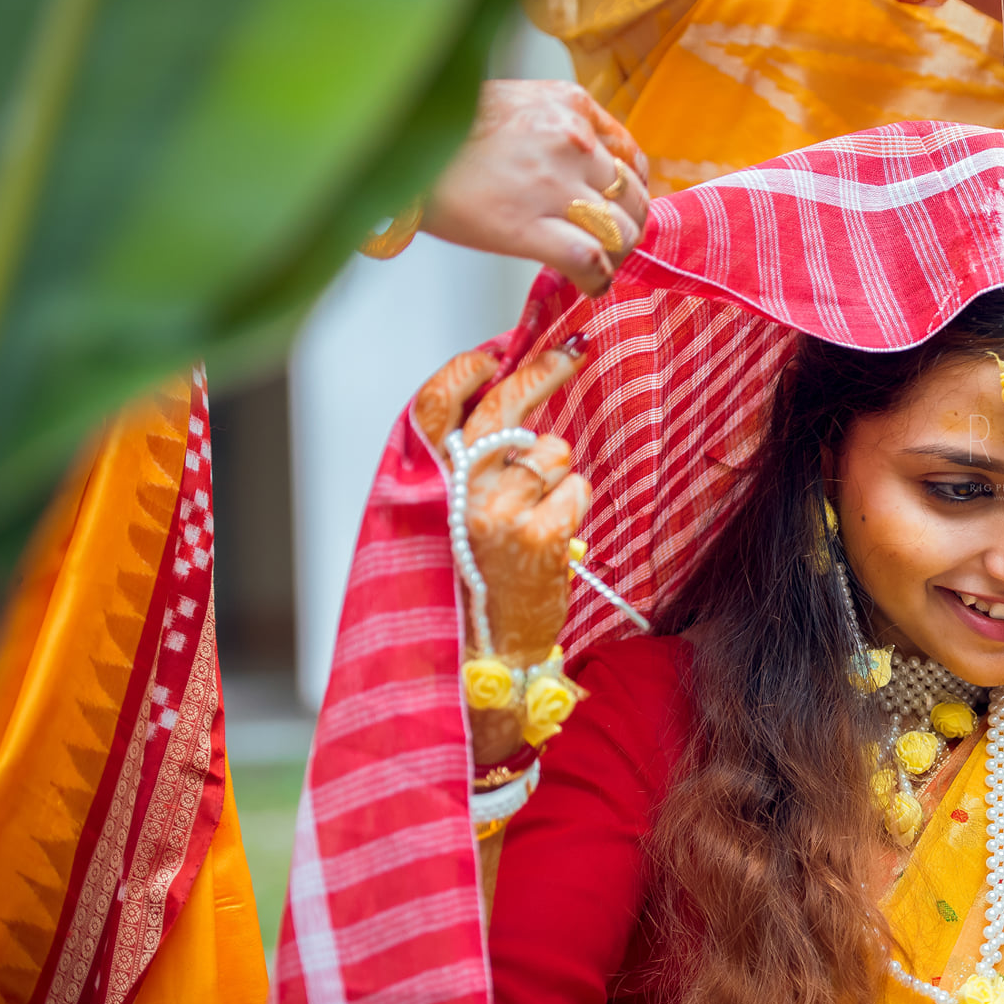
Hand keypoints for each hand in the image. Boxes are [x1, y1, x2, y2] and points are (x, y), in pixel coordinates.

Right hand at [414, 343, 591, 671]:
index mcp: (428, 486)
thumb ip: (468, 463)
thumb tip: (503, 391)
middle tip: (573, 350)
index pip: (434, 407)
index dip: (464, 370)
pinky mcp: (539, 535)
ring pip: (551, 451)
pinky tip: (554, 536)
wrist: (489, 653)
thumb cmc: (476, 578)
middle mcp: (457, 493)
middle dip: (543, 369)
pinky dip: (574, 503)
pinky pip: (576, 486)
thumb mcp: (454, 515)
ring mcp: (498, 512)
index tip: (497, 350)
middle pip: (503, 408)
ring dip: (556, 473)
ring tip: (538, 515)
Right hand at [423, 80, 650, 294]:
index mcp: (569, 104)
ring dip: (614, 256)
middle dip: (626, 227)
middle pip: (633, 198)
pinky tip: (588, 286)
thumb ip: (557, 127)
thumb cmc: (439, 130)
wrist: (387, 144)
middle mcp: (572, 138)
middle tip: (608, 245)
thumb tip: (587, 170)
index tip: (617, 209)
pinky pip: (591, 261)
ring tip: (596, 266)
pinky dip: (597, 280)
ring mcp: (553, 183)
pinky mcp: (529, 226)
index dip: (629, 191)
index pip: (630, 156)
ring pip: (621, 232)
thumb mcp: (511, 103)